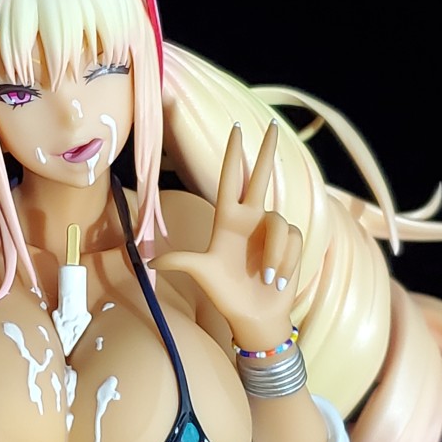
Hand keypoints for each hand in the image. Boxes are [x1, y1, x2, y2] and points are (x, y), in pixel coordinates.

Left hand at [154, 121, 301, 347]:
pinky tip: (277, 280)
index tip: (236, 129)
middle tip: (272, 125)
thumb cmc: (226, 295)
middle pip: (260, 177)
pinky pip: (292, 240)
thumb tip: (148, 263)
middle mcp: (251, 219)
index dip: (234, 154)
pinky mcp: (291, 243)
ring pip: (279, 224)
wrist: (254, 316)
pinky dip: (284, 261)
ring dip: (274, 254)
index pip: (232, 179)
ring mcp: (271, 230)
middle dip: (266, 151)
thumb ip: (181, 262)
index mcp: (227, 220)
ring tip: (265, 278)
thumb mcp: (202, 274)